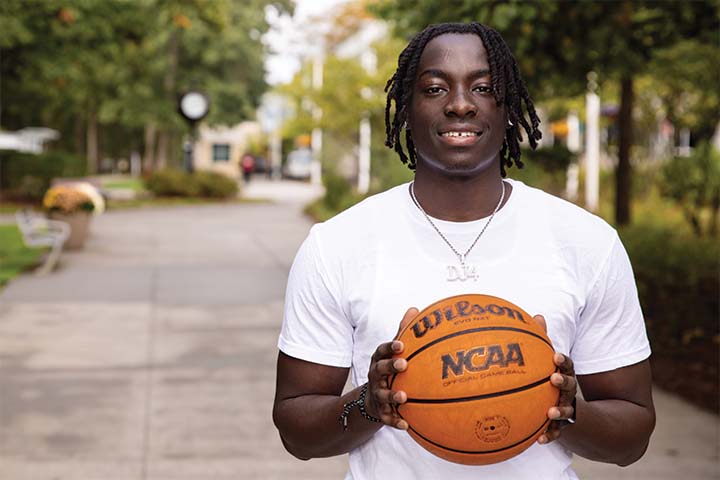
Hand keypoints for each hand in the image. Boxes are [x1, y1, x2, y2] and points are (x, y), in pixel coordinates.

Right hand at [364, 307, 417, 429]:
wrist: (371, 401)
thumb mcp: (393, 352)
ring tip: (404, 396)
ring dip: (392, 395)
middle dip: (390, 367)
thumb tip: (415, 309)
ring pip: (382, 394)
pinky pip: (387, 418)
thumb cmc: (388, 371)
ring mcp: (376, 394)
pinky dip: (396, 421)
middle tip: (403, 365)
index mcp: (379, 361)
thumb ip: (403, 332)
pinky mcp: (381, 412)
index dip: (389, 347)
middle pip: (379, 370)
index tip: (401, 344)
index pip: (381, 351)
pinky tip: (406, 425)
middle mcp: (375, 376)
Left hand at [532, 315, 577, 444]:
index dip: (563, 361)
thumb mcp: (552, 364)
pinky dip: (549, 436)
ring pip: (566, 410)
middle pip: (570, 387)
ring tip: (550, 412)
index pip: (568, 366)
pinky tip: (539, 440)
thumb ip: (544, 341)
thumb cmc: (555, 381)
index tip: (556, 356)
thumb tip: (538, 315)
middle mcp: (569, 392)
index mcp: (566, 376)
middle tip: (554, 379)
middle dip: (564, 382)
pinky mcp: (563, 427)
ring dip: (559, 411)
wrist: (582, 416)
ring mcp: (568, 409)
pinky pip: (557, 432)